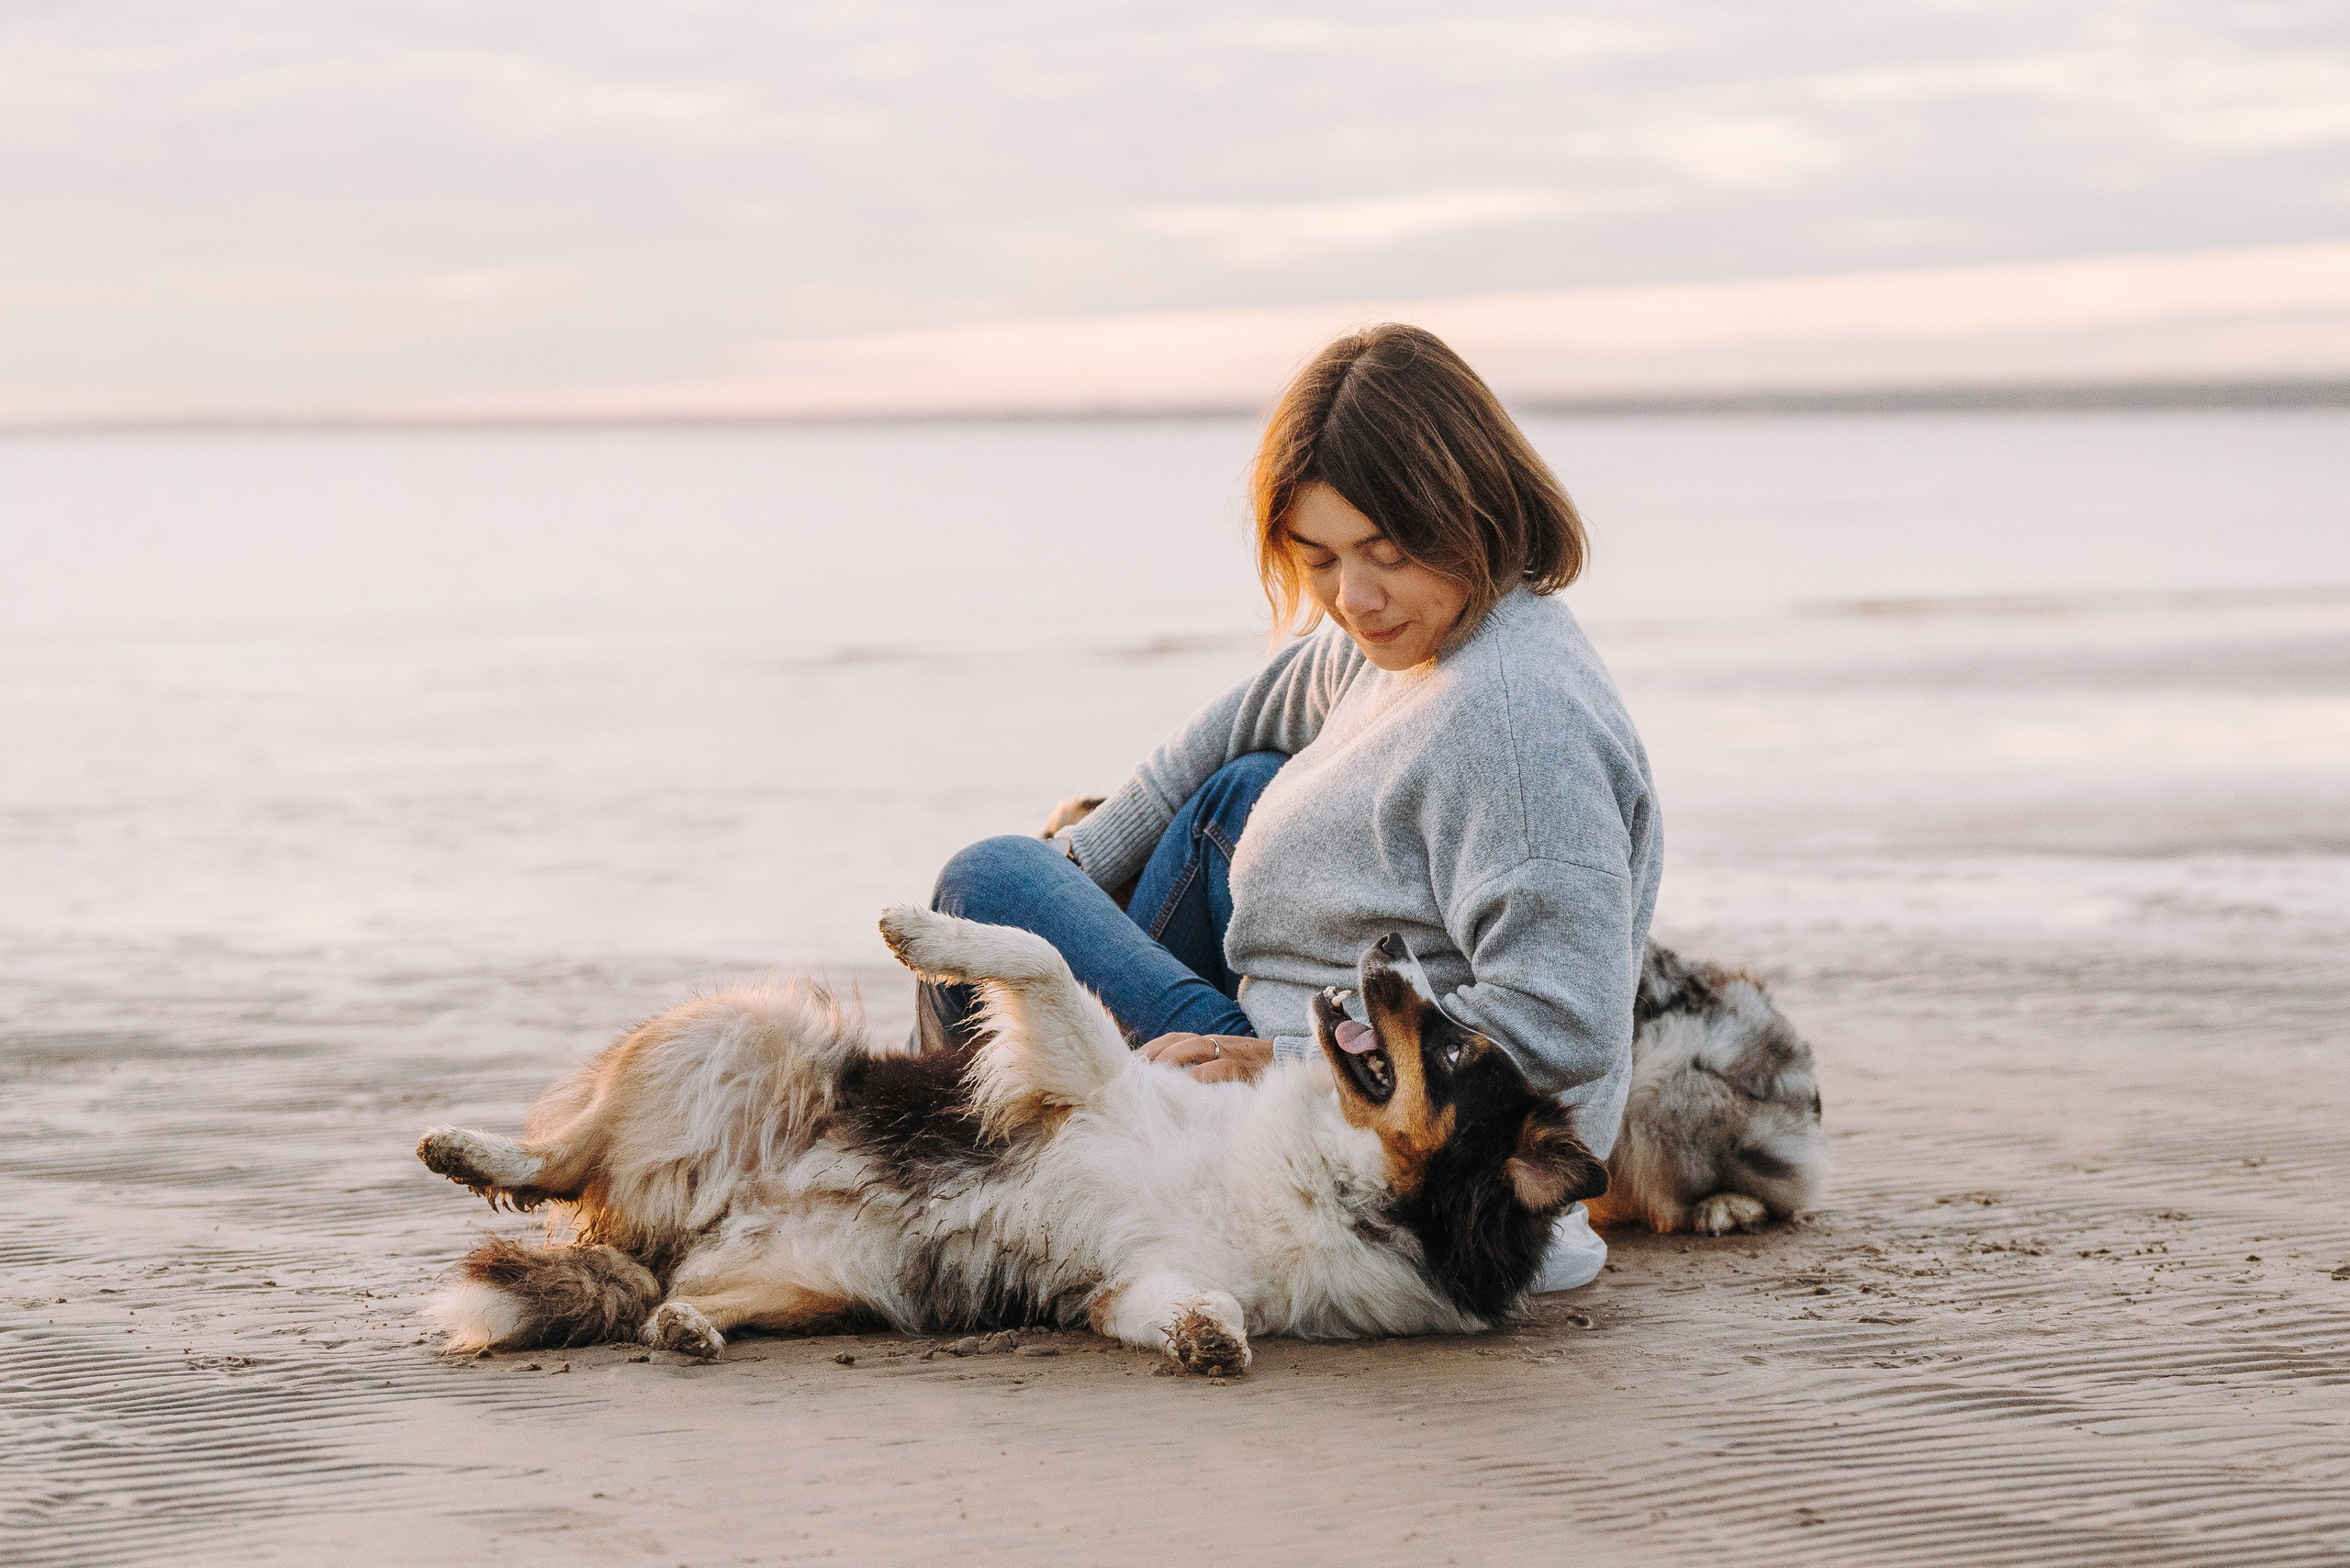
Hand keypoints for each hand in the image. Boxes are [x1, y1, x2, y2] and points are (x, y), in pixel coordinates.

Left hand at [1140, 1033, 1272, 1084]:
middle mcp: (1216, 1043)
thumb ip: (1200, 1068)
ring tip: (1153, 1076)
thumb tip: (1169, 1086)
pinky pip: (1220, 1068)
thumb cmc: (1250, 1069)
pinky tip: (1188, 1085)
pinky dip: (1202, 1075)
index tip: (1130, 1062)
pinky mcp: (1243, 1068)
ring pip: (1196, 1046)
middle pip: (1178, 1040)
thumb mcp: (1222, 1063)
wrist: (1290, 1063)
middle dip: (1155, 1053)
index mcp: (1209, 1042)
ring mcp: (1230, 1053)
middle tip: (1134, 1073)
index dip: (1151, 1047)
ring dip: (1172, 1059)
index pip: (1173, 1038)